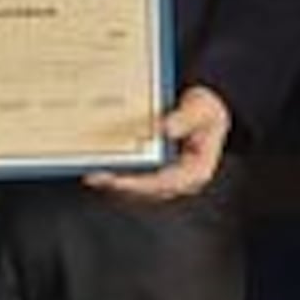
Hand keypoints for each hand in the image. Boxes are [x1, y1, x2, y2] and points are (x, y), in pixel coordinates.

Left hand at [85, 84, 229, 200]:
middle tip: (97, 177)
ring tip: (93, 175)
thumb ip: (185, 118)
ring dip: (116, 184)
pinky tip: (102, 167)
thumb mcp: (201, 109)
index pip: (166, 183)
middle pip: (148, 191)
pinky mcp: (158, 173)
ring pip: (139, 190)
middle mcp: (183, 181)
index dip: (141, 184)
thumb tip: (165, 128)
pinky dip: (119, 175)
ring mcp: (170, 179)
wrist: (206, 109)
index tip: (119, 180)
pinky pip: (136, 179)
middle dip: (121, 186)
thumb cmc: (206, 110)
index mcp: (197, 170)